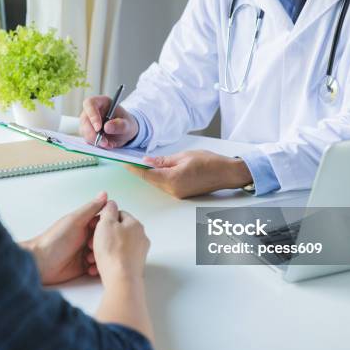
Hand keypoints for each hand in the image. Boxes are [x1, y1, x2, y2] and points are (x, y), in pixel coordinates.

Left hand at [20, 192, 107, 284]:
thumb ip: (91, 208)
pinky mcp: (83, 266)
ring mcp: (85, 252)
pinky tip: (90, 269)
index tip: (106, 232)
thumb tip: (104, 194)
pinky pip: (97, 267)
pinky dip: (96, 268)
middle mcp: (86, 237)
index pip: (104, 222)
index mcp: (84, 224)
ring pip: (103, 253)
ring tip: (89, 259)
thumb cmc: (54, 240)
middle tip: (92, 247)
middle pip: (106, 239)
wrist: (41, 263)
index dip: (108, 227)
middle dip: (104, 245)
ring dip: (100, 257)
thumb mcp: (75, 220)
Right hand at [79, 96, 138, 148]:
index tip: (98, 128)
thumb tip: (107, 127)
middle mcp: (92, 111)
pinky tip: (107, 144)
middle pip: (85, 120)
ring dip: (95, 140)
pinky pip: (87, 139)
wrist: (125, 133)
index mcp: (101, 102)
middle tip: (104, 142)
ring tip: (109, 144)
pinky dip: (96, 144)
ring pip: (84, 131)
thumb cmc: (126, 124)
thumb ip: (120, 125)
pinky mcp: (87, 132)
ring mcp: (88, 122)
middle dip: (93, 133)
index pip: (90, 103)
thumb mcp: (128, 125)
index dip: (92, 115)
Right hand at [91, 200, 149, 286]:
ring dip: (104, 250)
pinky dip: (109, 261)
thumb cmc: (113, 251)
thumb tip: (111, 203)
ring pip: (118, 247)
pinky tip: (99, 267)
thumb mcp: (106, 223)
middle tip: (92, 243)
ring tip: (93, 257)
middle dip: (103, 237)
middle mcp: (141, 237)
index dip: (104, 219)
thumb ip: (108, 210)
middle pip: (118, 232)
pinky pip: (119, 260)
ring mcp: (139, 253)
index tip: (95, 226)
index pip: (119, 214)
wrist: (121, 279)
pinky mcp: (135, 266)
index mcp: (135, 224)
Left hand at [126, 150, 251, 198]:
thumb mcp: (183, 156)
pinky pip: (165, 185)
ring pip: (157, 183)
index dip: (133, 168)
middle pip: (150, 180)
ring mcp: (177, 194)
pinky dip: (159, 177)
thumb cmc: (209, 162)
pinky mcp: (182, 194)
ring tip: (141, 162)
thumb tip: (146, 161)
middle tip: (129, 159)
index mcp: (172, 179)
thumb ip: (163, 160)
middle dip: (139, 170)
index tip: (123, 162)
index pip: (146, 174)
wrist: (226, 173)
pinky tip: (156, 169)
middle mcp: (173, 190)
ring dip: (149, 174)